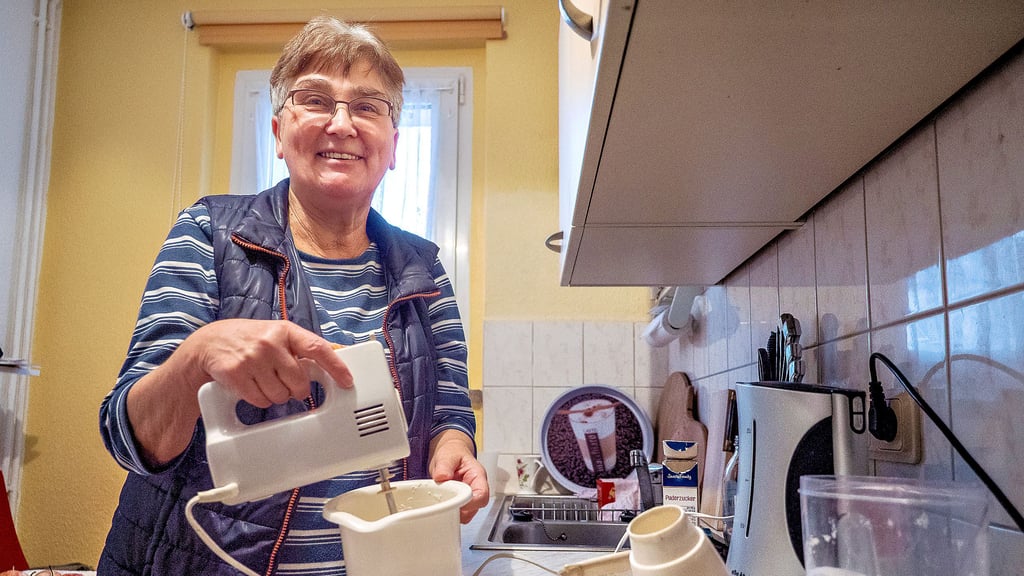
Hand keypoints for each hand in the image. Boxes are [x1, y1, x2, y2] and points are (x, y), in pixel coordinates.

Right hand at [183, 319, 353, 406]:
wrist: (209, 343)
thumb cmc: (249, 339)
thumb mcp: (276, 334)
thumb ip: (300, 348)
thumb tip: (332, 362)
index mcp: (285, 330)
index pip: (317, 349)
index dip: (336, 367)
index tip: (347, 381)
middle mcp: (270, 343)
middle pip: (299, 382)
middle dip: (296, 389)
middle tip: (285, 382)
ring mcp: (253, 358)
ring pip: (280, 396)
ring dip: (276, 395)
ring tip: (264, 380)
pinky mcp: (236, 374)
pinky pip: (261, 401)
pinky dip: (260, 400)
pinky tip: (252, 386)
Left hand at [429, 430, 489, 522]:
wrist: (449, 455)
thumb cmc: (453, 453)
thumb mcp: (447, 455)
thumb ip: (445, 465)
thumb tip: (442, 476)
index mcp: (478, 476)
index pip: (482, 495)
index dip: (470, 503)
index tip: (456, 502)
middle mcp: (476, 489)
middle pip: (475, 508)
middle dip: (459, 510)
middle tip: (444, 502)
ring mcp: (469, 498)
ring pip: (466, 515)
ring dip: (453, 512)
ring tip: (441, 501)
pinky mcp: (461, 504)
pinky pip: (457, 515)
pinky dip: (448, 512)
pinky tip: (440, 503)